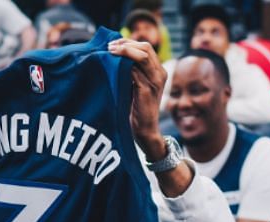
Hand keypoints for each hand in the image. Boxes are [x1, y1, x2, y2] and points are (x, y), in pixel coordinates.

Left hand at [107, 38, 167, 157]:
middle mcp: (160, 73)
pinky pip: (135, 72)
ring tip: (109, 52)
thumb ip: (129, 72)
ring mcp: (155, 82)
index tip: (111, 44)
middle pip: (145, 47)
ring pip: (142, 56)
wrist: (144, 131)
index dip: (128, 42)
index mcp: (158, 70)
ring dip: (123, 52)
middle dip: (125, 44)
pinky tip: (111, 66)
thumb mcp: (133, 86)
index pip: (145, 47)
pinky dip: (123, 66)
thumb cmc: (135, 109)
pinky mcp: (147, 91)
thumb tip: (112, 56)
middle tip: (108, 47)